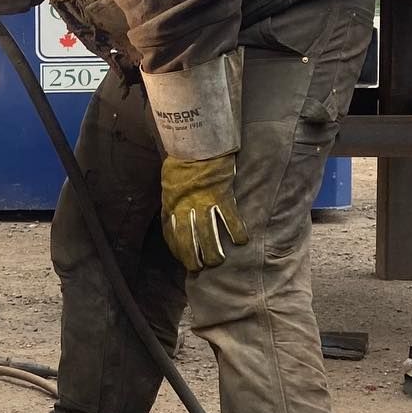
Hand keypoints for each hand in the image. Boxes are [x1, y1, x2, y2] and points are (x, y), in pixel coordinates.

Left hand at [160, 154, 248, 271]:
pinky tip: (241, 242)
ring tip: (218, 261)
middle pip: (187, 239)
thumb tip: (174, 215)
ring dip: (213, 251)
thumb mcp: (170, 184)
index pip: (171, 233)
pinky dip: (236, 231)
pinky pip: (229, 218)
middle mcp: (184, 207)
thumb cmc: (182, 163)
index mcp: (171, 204)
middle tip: (200, 268)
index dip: (176, 249)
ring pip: (207, 233)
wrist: (197, 143)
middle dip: (193, 257)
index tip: (181, 260)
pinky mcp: (221, 196)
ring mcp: (203, 202)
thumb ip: (173, 201)